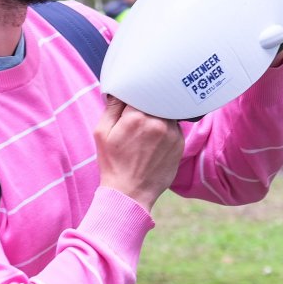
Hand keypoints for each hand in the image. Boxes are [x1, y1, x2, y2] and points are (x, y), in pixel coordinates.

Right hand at [94, 96, 183, 211]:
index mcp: (136, 116)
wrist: (130, 193)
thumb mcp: (102, 133)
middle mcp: (158, 122)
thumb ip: (112, 107)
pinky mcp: (180, 143)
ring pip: (167, 112)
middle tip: (138, 114)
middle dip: (148, 103)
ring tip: (147, 129)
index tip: (131, 100)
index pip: (140, 92)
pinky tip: (155, 139)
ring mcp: (172, 133)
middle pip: (156, 100)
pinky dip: (166, 127)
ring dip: (158, 114)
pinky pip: (174, 126)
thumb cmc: (113, 163)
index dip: (135, 94)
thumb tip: (121, 90)